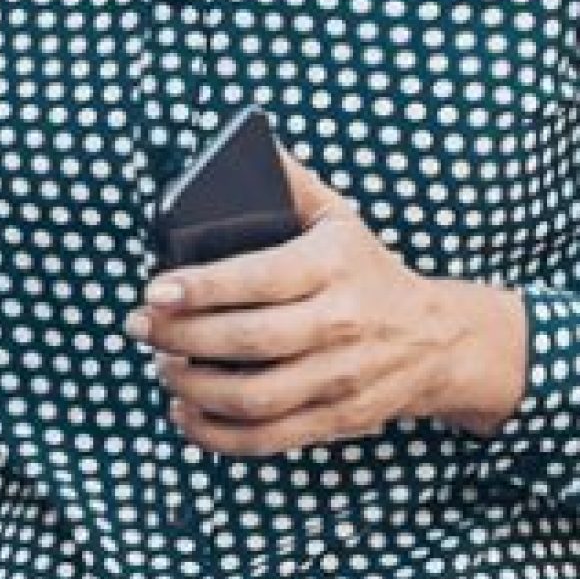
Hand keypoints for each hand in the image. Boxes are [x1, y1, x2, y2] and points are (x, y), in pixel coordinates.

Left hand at [129, 153, 525, 453]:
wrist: (439, 338)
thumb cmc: (367, 272)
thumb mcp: (339, 221)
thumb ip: (290, 185)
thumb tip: (247, 140)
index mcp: (334, 267)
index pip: (258, 278)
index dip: (200, 288)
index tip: (154, 291)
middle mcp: (342, 323)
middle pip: (246, 340)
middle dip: (179, 337)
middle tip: (140, 328)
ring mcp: (341, 376)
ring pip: (252, 396)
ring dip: (190, 386)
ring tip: (162, 365)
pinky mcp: (337, 418)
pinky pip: (267, 437)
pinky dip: (215, 434)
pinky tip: (184, 412)